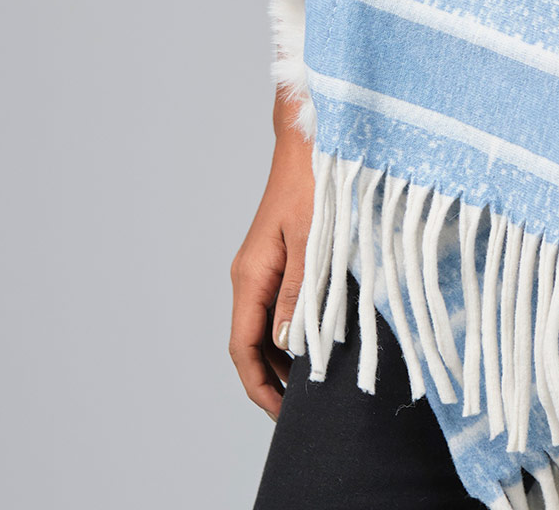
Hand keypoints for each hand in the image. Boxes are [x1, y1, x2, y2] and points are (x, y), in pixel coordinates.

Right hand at [228, 87, 313, 416]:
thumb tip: (286, 344)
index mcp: (251, 276)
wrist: (312, 142)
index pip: (243, 348)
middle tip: (303, 412)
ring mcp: (263, 267)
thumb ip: (299, 292)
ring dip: (282, 359)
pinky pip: (278, 307)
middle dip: (271, 381)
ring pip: (264, 328)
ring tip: (311, 387)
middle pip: (250, 345)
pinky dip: (292, 332)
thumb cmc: (314, 183)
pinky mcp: (280, 259)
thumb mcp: (312, 241)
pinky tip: (315, 344)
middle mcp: (250, 276)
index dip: (259, 387)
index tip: (282, 417)